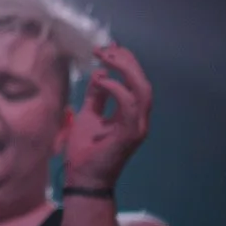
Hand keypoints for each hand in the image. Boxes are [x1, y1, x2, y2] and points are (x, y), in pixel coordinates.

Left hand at [65, 44, 152, 190]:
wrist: (82, 178)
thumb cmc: (85, 150)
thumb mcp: (88, 115)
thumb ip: (96, 97)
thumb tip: (100, 73)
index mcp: (132, 115)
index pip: (136, 83)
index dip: (126, 63)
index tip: (107, 48)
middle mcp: (139, 119)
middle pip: (143, 83)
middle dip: (126, 62)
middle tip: (104, 49)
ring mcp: (137, 127)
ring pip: (143, 91)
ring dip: (125, 70)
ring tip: (105, 59)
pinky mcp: (130, 134)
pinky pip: (130, 106)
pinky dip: (118, 89)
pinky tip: (101, 80)